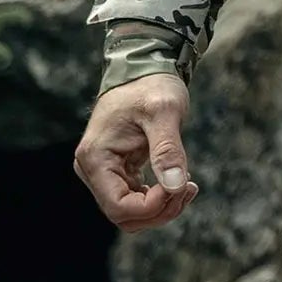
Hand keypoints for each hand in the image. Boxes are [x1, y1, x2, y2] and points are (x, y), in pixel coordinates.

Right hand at [74, 73, 199, 230]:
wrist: (145, 67)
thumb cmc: (151, 84)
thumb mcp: (165, 111)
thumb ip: (168, 150)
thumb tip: (175, 187)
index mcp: (96, 157)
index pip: (118, 207)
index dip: (152, 207)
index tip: (181, 186)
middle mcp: (92, 169)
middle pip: (124, 215)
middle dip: (160, 209)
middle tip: (189, 188)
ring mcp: (103, 172)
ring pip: (131, 212)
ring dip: (161, 207)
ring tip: (188, 185)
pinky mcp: (117, 171)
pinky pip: (135, 199)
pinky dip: (158, 198)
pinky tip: (180, 183)